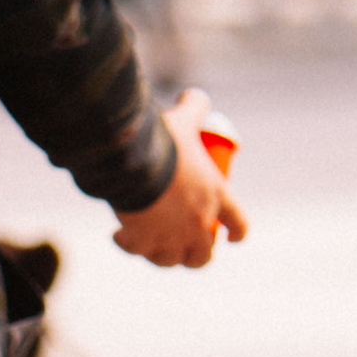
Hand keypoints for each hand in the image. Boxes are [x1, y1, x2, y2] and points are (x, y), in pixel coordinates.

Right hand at [111, 88, 249, 268]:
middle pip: (204, 254)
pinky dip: (128, 245)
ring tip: (150, 245)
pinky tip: (118, 236)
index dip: (238, 232)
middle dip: (197, 255)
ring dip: (162, 255)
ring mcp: (171, 236)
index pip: (238, 223)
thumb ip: (194, 106)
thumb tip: (194, 97)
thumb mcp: (183, 120)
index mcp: (216, 195)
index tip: (233, 238)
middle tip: (187, 248)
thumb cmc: (163, 141)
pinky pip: (137, 251)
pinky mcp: (143, 242)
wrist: (132, 161)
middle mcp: (198, 222)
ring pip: (171, 260)